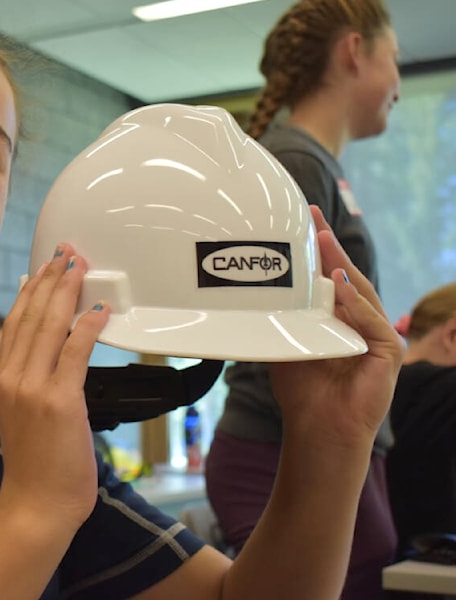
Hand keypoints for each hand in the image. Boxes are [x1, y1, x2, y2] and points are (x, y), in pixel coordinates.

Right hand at [0, 243, 109, 532]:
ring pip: (48, 326)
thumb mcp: (24, 415)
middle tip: (66, 253)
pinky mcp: (59, 402)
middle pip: (31, 315)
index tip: (44, 267)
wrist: (34, 507)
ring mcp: (33, 389)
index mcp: (3, 379)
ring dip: (67, 292)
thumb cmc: (36, 468)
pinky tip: (99, 309)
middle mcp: (12, 378)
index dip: (31, 290)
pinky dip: (87, 327)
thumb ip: (34, 383)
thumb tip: (53, 359)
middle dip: (51, 279)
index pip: (15, 322)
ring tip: (80, 267)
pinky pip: (74, 353)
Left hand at [269, 206, 403, 450]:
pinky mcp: (387, 352)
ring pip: (361, 292)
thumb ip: (284, 316)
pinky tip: (340, 286)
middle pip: (348, 275)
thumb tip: (257, 289)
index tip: (305, 218)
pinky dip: (355, 304)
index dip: (320, 248)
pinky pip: (371, 321)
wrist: (319, 427)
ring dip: (341, 266)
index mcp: (338, 317)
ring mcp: (377, 335)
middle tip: (313, 217)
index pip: (331, 276)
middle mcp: (360, 321)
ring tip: (323, 242)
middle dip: (331, 246)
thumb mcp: (287, 343)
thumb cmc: (302, 389)